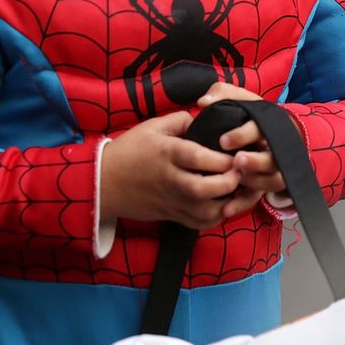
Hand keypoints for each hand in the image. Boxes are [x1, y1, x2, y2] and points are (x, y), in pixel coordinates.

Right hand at [100, 110, 242, 229]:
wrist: (105, 182)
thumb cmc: (129, 150)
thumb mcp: (152, 127)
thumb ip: (182, 120)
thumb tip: (205, 121)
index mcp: (168, 154)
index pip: (199, 157)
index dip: (223, 157)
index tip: (235, 152)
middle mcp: (172, 180)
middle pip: (205, 188)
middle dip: (229, 181)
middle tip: (240, 171)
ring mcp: (172, 201)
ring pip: (206, 211)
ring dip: (227, 201)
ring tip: (235, 187)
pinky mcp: (172, 215)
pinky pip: (200, 223)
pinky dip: (216, 217)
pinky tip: (222, 203)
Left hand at [197, 83, 289, 198]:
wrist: (269, 133)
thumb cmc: (247, 114)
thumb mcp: (237, 99)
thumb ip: (221, 94)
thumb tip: (204, 102)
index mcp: (266, 124)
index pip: (259, 128)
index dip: (243, 135)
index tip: (223, 141)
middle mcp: (275, 146)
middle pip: (272, 157)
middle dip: (255, 161)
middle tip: (236, 162)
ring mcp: (275, 167)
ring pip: (273, 179)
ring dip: (255, 182)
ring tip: (235, 182)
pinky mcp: (268, 184)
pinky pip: (262, 197)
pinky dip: (245, 203)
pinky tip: (227, 208)